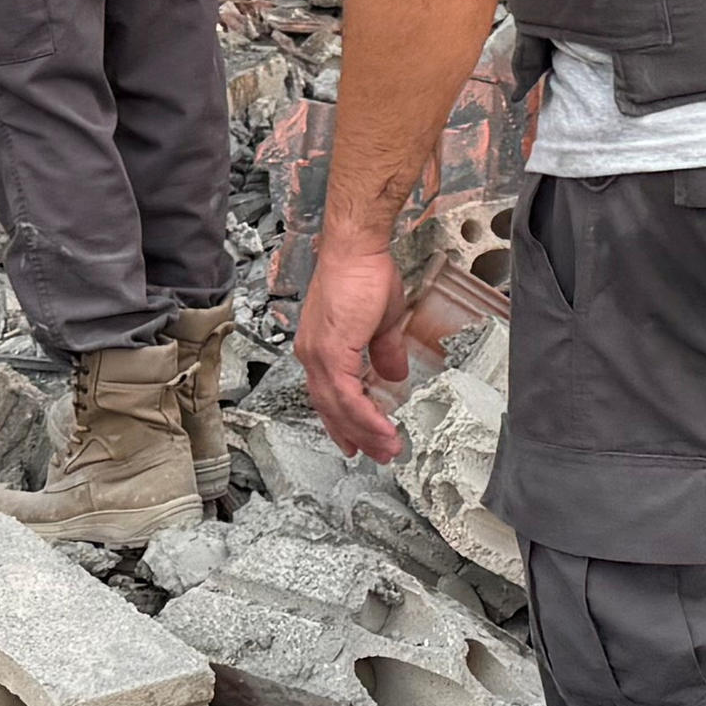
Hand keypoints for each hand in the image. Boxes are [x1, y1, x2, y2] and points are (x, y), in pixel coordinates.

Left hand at [297, 235, 418, 462]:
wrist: (357, 252)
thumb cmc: (365, 275)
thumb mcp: (379, 322)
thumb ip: (383, 352)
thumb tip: (393, 374)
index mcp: (320, 348)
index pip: (327, 394)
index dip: (342, 421)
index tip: (357, 440)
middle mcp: (312, 354)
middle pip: (330, 407)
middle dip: (355, 434)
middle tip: (377, 453)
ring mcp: (318, 354)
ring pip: (338, 407)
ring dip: (364, 431)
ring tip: (388, 447)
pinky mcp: (330, 352)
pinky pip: (347, 396)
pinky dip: (365, 416)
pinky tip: (382, 428)